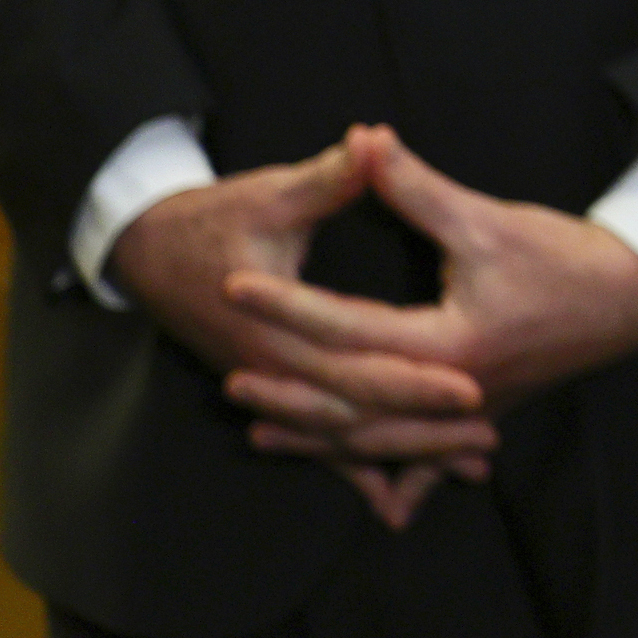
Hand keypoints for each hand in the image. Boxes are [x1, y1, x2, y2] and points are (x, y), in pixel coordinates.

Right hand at [107, 133, 490, 528]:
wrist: (147, 250)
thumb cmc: (213, 218)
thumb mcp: (273, 195)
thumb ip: (330, 178)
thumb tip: (370, 141)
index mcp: (272, 333)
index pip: (354, 368)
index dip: (413, 381)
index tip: (472, 389)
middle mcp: (270, 372)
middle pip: (356, 417)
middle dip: (423, 433)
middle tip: (489, 441)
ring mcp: (269, 386)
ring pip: (342, 437)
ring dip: (405, 455)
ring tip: (475, 466)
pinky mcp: (273, 387)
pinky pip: (321, 435)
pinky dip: (362, 464)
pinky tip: (405, 495)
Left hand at [221, 126, 637, 513]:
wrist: (635, 294)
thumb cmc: (565, 257)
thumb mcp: (488, 220)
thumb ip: (418, 189)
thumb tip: (368, 142)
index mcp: (450, 344)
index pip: (347, 328)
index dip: (286, 305)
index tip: (237, 285)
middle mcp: (453, 392)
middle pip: (351, 402)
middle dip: (288, 387)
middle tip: (230, 372)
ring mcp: (469, 413)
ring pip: (378, 439)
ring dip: (317, 435)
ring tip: (260, 426)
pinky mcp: (483, 415)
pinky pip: (424, 457)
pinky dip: (388, 471)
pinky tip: (369, 495)